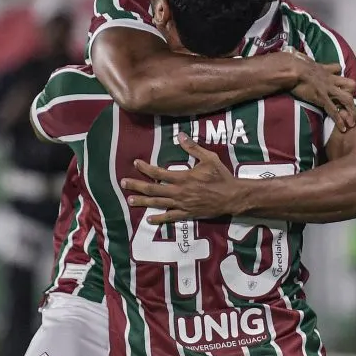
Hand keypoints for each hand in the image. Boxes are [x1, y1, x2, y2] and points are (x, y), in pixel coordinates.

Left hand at [121, 133, 239, 223]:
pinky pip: (170, 217)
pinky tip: (148, 220)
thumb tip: (180, 135)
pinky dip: (159, 219)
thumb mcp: (209, 158)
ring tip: (130, 200)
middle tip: (123, 183)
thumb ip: (193, 148)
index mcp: (183, 177)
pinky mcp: (187, 214)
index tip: (136, 163)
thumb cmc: (221, 176)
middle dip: (137, 185)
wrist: (231, 196)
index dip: (145, 168)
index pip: (159, 173)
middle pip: (153, 189)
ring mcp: (182, 204)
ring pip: (158, 204)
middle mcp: (179, 192)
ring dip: (143, 202)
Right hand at [284, 49, 355, 132]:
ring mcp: (328, 89)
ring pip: (347, 99)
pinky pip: (334, 110)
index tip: (339, 81)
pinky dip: (339, 120)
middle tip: (352, 105)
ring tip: (352, 122)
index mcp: (324, 68)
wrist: (291, 69)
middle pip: (350, 84)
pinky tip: (343, 128)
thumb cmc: (292, 62)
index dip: (339, 75)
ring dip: (351, 111)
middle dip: (353, 94)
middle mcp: (330, 78)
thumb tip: (291, 51)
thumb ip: (299, 56)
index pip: (337, 68)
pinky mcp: (322, 98)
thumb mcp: (299, 56)